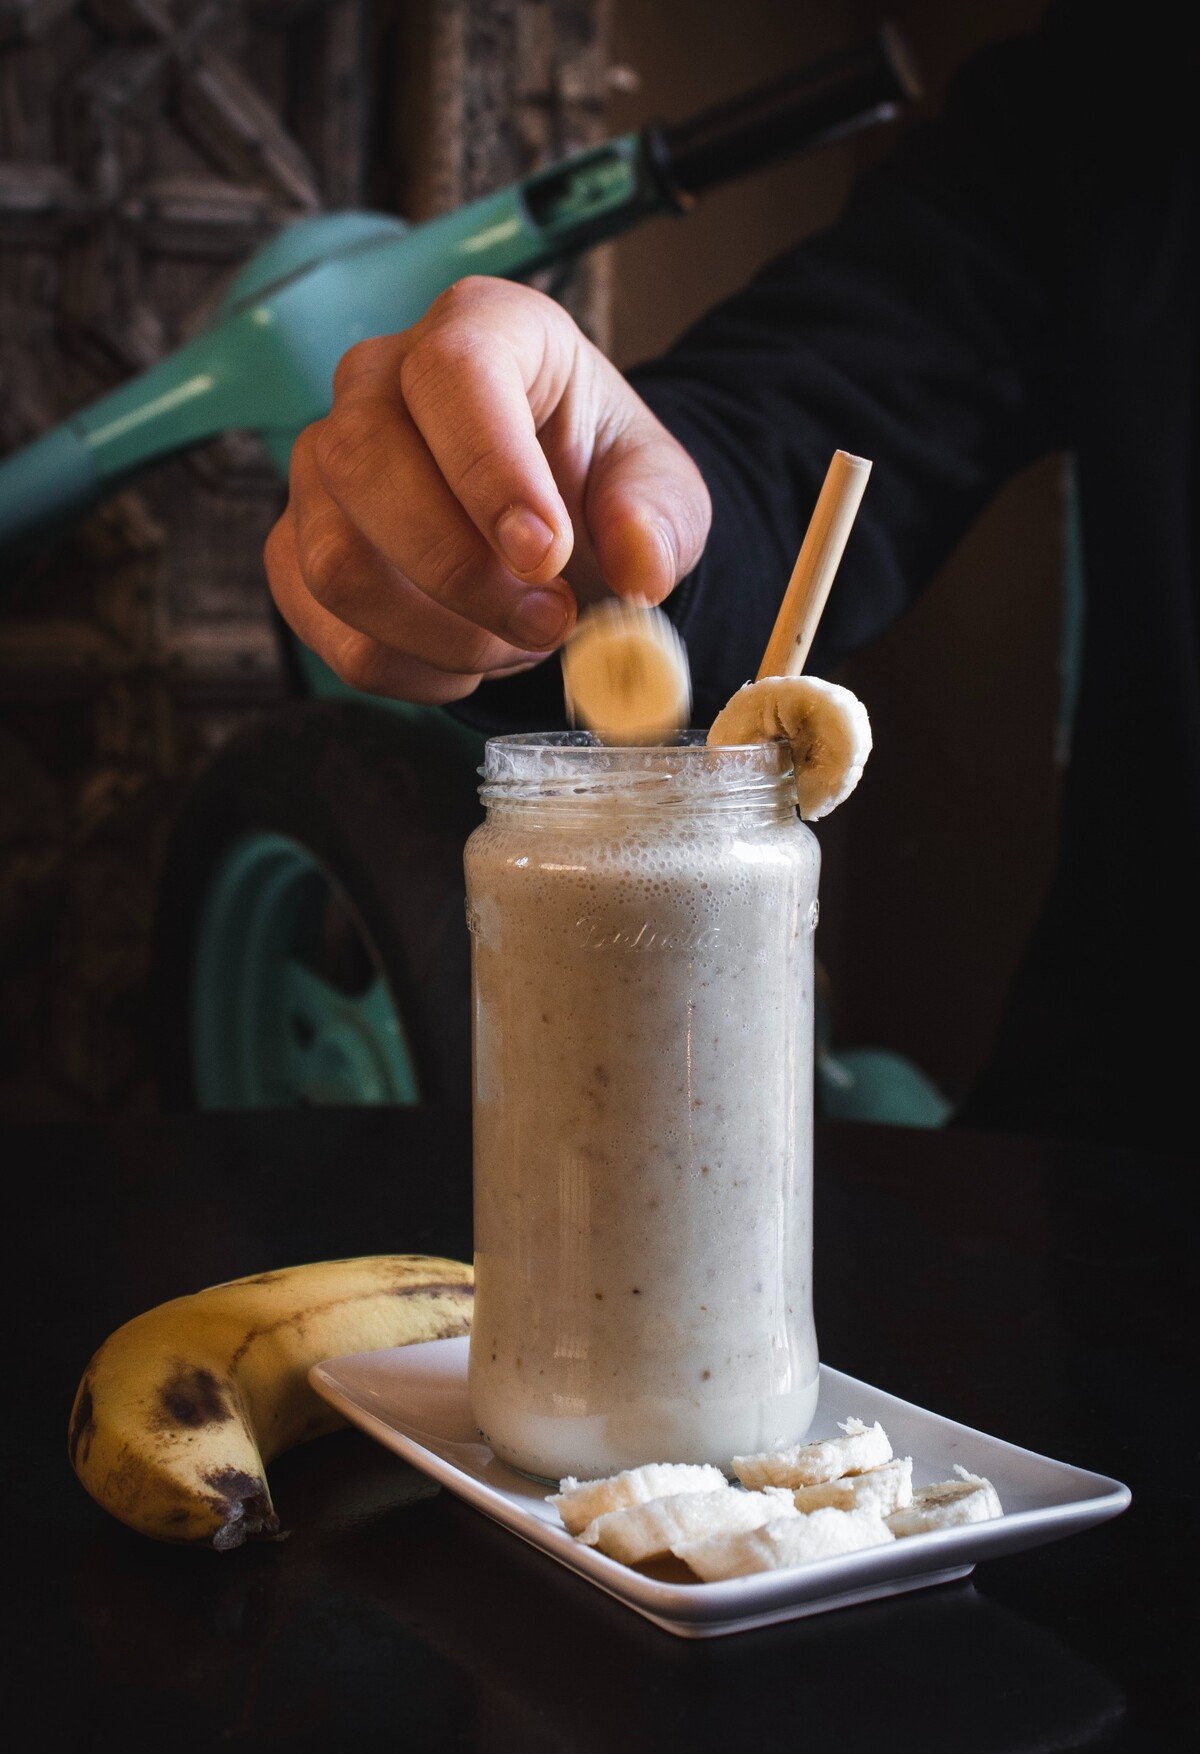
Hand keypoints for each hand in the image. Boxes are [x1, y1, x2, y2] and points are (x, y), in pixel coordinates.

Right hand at [264, 276, 710, 703]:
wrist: (550, 531)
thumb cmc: (595, 483)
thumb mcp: (659, 488)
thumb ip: (658, 518)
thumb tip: (640, 567)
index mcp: (479, 328)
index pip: (451, 372)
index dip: (490, 470)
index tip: (544, 555)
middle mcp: (374, 382)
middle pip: (364, 465)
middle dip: (463, 574)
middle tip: (550, 622)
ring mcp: (320, 469)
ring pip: (336, 563)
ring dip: (439, 633)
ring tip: (517, 640)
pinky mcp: (297, 552)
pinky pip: (329, 631)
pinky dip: (412, 671)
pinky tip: (471, 661)